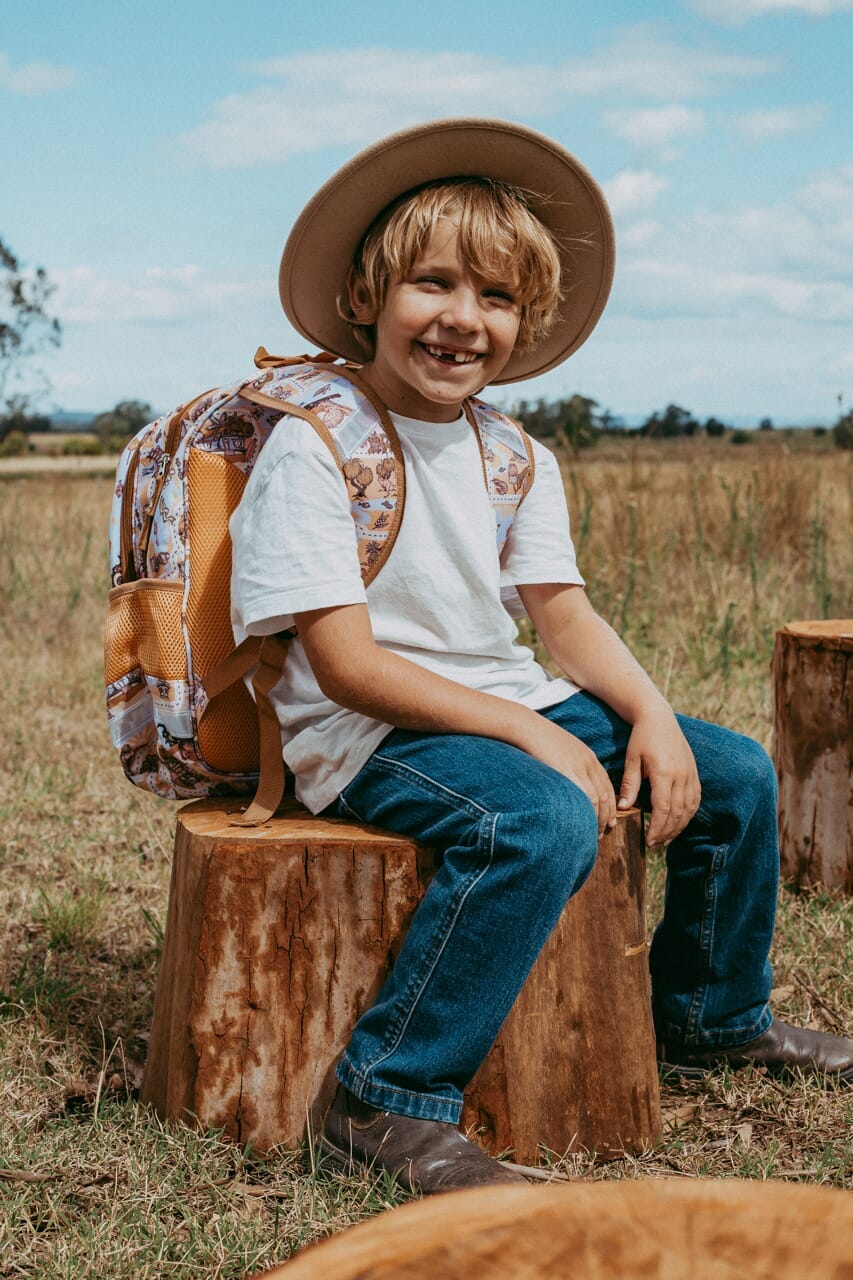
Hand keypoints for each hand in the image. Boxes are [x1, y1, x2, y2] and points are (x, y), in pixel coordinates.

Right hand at [520, 716, 616, 836]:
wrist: (528, 727)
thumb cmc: (539, 739)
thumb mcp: (561, 750)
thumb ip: (569, 764)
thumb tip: (567, 780)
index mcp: (589, 757)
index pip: (606, 786)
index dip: (611, 805)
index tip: (611, 819)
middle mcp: (588, 763)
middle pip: (605, 795)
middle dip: (608, 815)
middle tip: (605, 831)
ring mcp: (579, 768)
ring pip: (596, 799)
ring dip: (598, 819)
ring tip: (595, 834)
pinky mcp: (568, 772)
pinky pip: (584, 797)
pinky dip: (588, 813)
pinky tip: (583, 823)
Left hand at [617, 710, 700, 845]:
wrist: (659, 717)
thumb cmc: (641, 737)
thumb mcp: (632, 759)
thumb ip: (630, 784)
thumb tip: (623, 808)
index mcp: (664, 772)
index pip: (663, 808)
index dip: (657, 828)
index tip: (649, 841)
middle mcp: (681, 775)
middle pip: (678, 812)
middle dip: (667, 832)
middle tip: (656, 844)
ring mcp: (690, 773)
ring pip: (689, 808)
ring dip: (679, 826)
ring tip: (666, 838)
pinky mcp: (694, 772)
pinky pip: (695, 799)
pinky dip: (689, 814)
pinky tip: (680, 822)